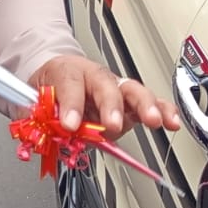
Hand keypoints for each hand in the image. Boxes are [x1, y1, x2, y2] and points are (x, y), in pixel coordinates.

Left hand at [30, 56, 181, 139]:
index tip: (68, 124)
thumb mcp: (35, 99)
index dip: (71, 105)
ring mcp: (115, 88)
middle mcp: (95, 77)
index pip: (69, 85)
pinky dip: (163, 111)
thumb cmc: (52, 84)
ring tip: (153, 120)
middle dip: (111, 105)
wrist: (58, 74)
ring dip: (145, 106)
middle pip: (107, 85)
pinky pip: (149, 104)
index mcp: (68, 72)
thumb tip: (55, 134)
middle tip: (111, 124)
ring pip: (133, 91)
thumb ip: (44, 117)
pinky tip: (171, 120)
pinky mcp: (129, 102)